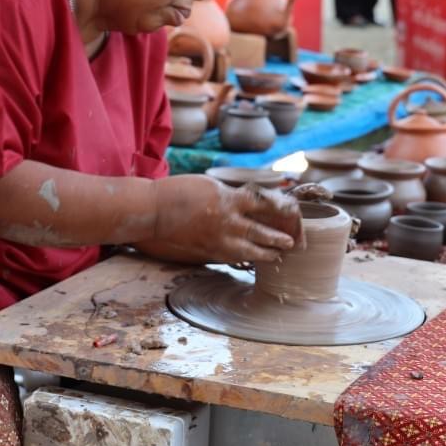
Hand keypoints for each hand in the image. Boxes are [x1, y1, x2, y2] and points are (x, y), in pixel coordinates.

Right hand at [152, 176, 302, 264]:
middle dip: (279, 239)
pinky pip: (233, 257)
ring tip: (278, 256)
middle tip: (291, 242)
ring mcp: (218, 239)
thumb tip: (251, 204)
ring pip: (250, 250)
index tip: (292, 212)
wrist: (152, 211)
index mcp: (228, 199)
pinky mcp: (208, 251)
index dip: (281, 209)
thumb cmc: (179, 192)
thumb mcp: (210, 186)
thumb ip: (231, 197)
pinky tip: (252, 259)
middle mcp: (227, 221)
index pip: (264, 204)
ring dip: (267, 253)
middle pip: (261, 232)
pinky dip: (246, 258)